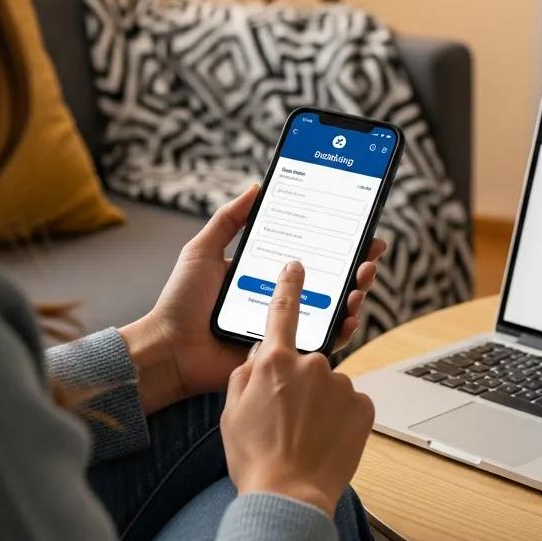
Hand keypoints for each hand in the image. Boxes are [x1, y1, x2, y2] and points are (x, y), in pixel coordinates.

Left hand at [120, 185, 386, 414]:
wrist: (170, 349)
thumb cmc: (182, 303)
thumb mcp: (203, 250)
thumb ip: (229, 219)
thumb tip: (256, 187)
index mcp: (267, 273)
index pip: (312, 254)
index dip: (339, 242)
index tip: (360, 228)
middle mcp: (283, 299)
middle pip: (332, 279)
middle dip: (358, 264)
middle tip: (371, 253)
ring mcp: (288, 326)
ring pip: (335, 308)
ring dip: (357, 292)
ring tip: (362, 279)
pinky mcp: (288, 353)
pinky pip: (324, 342)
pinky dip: (343, 328)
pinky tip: (350, 314)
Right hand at [221, 260, 374, 516]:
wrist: (289, 496)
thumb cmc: (255, 457)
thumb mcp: (232, 410)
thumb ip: (247, 372)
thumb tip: (262, 354)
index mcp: (275, 362)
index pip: (283, 312)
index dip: (290, 285)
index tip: (297, 267)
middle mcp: (312, 365)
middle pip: (308, 363)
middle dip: (299, 385)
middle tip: (286, 423)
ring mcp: (342, 384)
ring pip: (330, 386)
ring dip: (320, 404)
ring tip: (305, 439)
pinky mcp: (364, 405)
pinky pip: (350, 404)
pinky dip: (340, 419)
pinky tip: (325, 441)